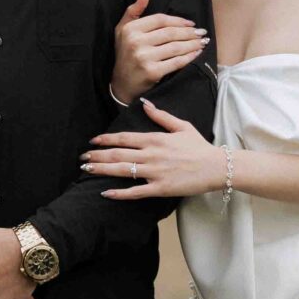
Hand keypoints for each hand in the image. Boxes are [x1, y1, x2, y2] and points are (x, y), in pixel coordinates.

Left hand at [81, 100, 222, 199]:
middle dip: (97, 156)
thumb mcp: (181, 126)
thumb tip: (145, 104)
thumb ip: (161, 116)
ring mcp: (155, 172)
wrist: (216, 167)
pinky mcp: (160, 188)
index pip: (124, 138)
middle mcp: (151, 154)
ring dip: (102, 170)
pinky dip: (119, 193)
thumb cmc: (199, 147)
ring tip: (87, 170)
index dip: (106, 140)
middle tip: (82, 158)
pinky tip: (106, 193)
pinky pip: (136, 191)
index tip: (93, 142)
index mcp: (155, 139)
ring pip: (122, 171)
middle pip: (118, 154)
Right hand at [110, 0, 208, 106]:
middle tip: (202, 32)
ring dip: (193, 44)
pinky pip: (176, 62)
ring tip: (203, 42)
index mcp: (130, 29)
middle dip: (189, 33)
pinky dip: (189, 57)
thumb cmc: (124, 54)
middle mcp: (136, 42)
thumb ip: (133, 11)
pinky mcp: (152, 71)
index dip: (178, 20)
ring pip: (175, 47)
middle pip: (170, 33)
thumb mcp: (122, 30)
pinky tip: (197, 53)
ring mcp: (144, 57)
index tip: (190, 23)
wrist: (121, 85)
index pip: (160, 19)